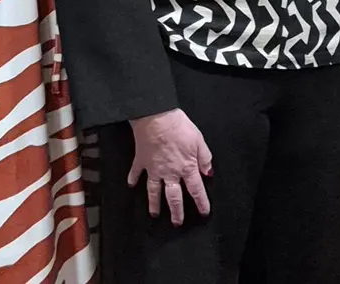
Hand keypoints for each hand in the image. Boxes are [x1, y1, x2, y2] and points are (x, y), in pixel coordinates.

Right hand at [129, 109, 213, 224]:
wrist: (155, 116)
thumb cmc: (178, 126)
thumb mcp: (199, 140)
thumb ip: (205, 158)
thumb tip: (208, 172)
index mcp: (186, 167)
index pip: (196, 189)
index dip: (201, 202)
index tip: (204, 212)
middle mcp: (170, 172)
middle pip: (174, 197)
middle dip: (176, 212)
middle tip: (177, 223)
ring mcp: (153, 168)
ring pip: (154, 191)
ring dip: (154, 203)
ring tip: (154, 213)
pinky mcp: (141, 160)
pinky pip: (136, 172)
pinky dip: (133, 179)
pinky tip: (131, 185)